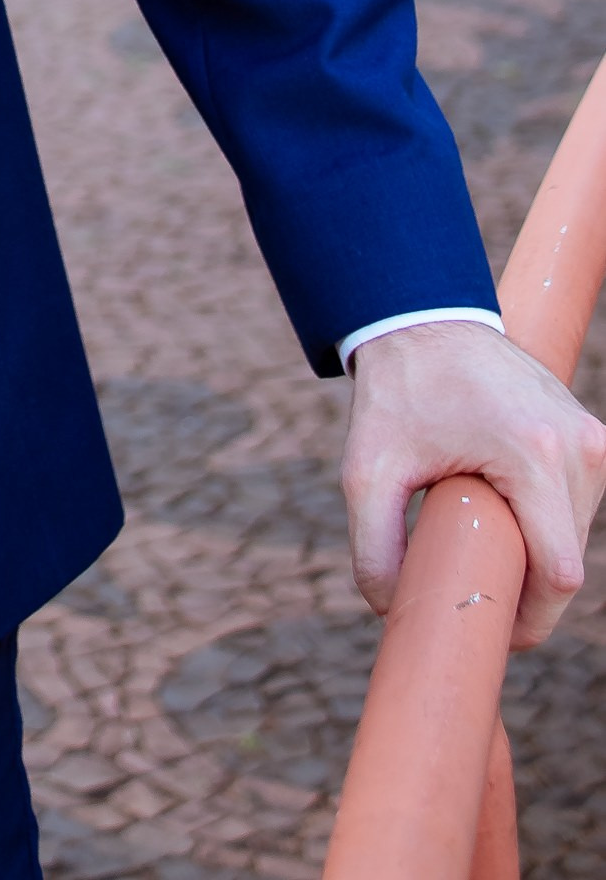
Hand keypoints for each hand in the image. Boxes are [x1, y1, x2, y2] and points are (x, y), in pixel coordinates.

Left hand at [342, 321, 605, 647]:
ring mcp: (592, 437)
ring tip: (479, 538)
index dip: (530, 620)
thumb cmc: (398, 392)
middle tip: (470, 587)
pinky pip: (576, 506)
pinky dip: (544, 523)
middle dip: (525, 589)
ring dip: (535, 552)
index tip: (490, 631)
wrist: (423, 319)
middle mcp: (579, 446)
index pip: (559, 574)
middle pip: (568, 560)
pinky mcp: (590, 434)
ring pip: (576, 536)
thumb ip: (373, 550)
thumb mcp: (366, 471)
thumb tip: (393, 613)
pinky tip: (501, 514)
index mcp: (535, 455)